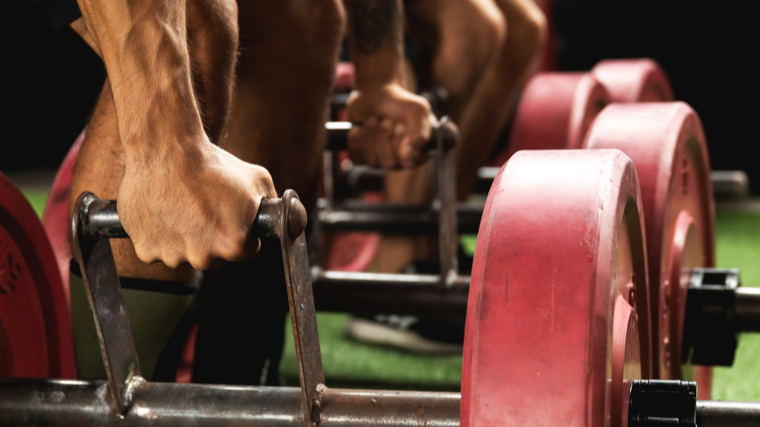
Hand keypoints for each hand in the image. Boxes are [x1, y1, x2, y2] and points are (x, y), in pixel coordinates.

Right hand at [117, 138, 277, 269]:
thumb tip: (292, 220)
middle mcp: (203, 258)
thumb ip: (276, 206)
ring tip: (183, 205)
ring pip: (184, 253)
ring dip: (186, 237)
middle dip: (214, 237)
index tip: (234, 217)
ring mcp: (171, 256)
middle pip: (214, 256)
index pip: (246, 251)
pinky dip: (160, 234)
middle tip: (206, 207)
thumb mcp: (259, 181)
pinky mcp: (144, 248)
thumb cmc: (214, 165)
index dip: (243, 233)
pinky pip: (157, 248)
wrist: (167, 150)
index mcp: (234, 246)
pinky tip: (164, 209)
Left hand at [345, 83, 437, 168]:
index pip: (407, 162)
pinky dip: (355, 141)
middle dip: (383, 137)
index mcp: (418, 151)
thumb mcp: (417, 111)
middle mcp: (399, 159)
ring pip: (371, 162)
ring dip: (370, 136)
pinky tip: (359, 128)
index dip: (399, 143)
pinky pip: (356, 158)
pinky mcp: (362, 155)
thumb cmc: (399, 102)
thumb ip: (420, 134)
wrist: (374, 92)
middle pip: (389, 163)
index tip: (399, 125)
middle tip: (385, 120)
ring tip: (373, 120)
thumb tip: (409, 155)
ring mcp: (380, 159)